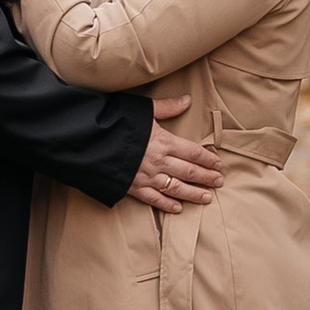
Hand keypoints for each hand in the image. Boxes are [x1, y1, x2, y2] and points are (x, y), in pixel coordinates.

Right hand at [126, 96, 222, 214]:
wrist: (90, 142)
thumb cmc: (117, 123)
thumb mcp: (143, 110)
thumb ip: (166, 107)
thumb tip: (187, 100)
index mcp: (164, 142)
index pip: (193, 153)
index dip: (208, 159)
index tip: (218, 164)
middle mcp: (159, 162)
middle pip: (189, 172)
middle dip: (206, 178)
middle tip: (219, 182)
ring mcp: (147, 177)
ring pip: (177, 189)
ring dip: (194, 194)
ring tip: (207, 198)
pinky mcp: (134, 188)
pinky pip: (155, 199)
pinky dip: (168, 205)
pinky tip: (178, 208)